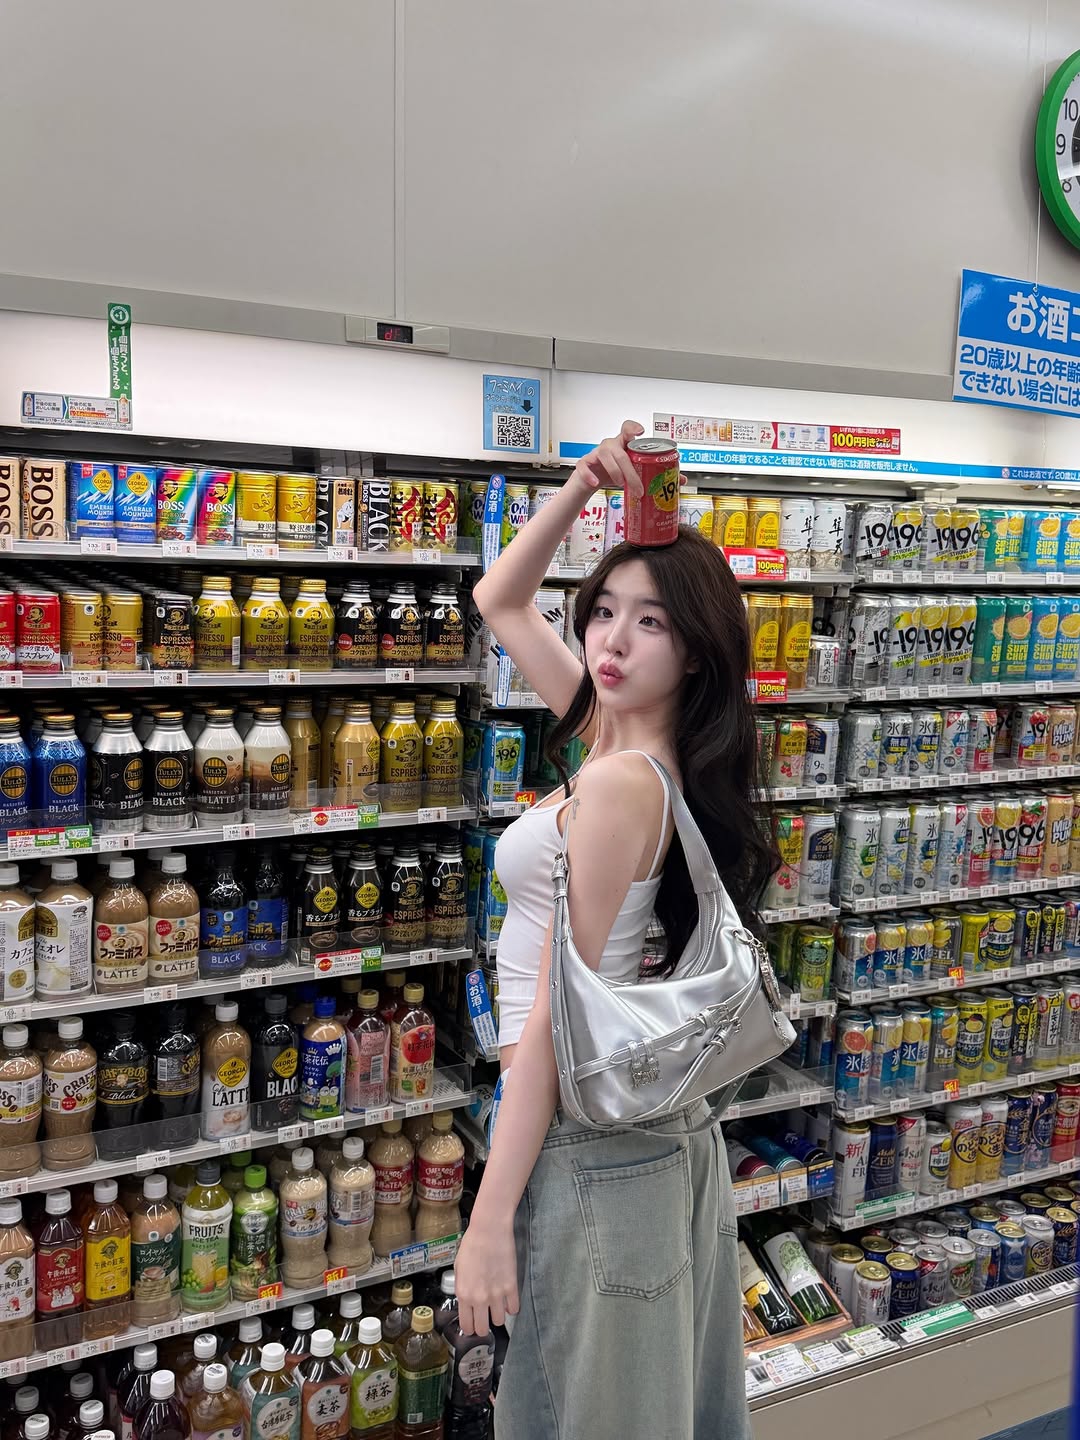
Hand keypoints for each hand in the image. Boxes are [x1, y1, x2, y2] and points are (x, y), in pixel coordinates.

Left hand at [454, 1210, 519, 1334]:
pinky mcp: (511, 1286)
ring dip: (498, 1315)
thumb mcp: (458, 1268)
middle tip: (485, 1317)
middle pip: (483, 1329)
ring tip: (497, 1305)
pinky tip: (507, 1298)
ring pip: (500, 1321)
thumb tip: (466, 1301)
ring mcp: (497, 1294)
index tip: (472, 1323)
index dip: (469, 1328)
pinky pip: (514, 1309)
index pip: (467, 1326)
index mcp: (464, 1294)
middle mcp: (480, 1298)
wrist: (489, 1230)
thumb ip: (462, 1288)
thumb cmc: (471, 1245)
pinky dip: (511, 1307)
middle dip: (483, 1326)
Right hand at [573, 419, 644, 497]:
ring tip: (620, 484)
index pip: (627, 430)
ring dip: (615, 471)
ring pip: (605, 456)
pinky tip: (595, 482)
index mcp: (621, 445)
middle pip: (621, 454)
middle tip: (638, 488)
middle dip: (631, 473)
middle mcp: (609, 446)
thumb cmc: (609, 473)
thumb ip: (638, 474)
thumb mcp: (625, 472)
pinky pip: (585, 466)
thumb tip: (654, 487)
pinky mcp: (583, 463)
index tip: (640, 432)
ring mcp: (595, 453)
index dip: (633, 428)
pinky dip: (590, 475)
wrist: (589, 481)